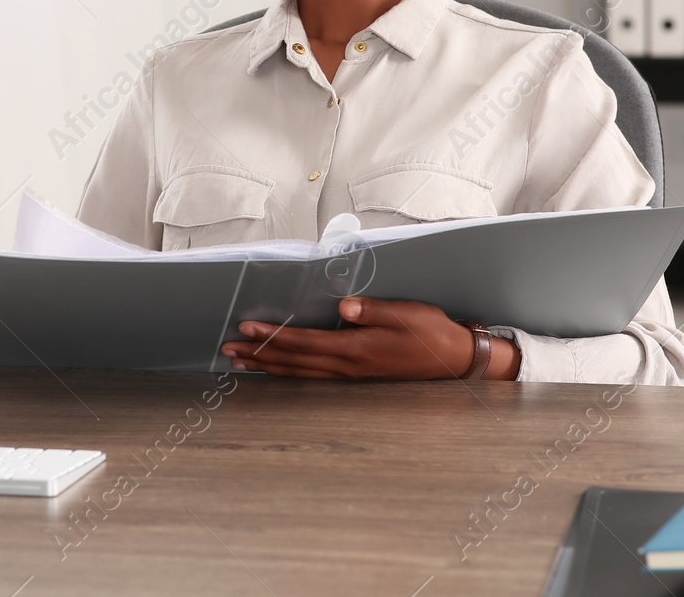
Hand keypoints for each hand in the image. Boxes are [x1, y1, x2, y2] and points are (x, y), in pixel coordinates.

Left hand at [219, 296, 519, 379]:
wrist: (455, 361)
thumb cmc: (431, 333)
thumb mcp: (406, 314)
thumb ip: (373, 310)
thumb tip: (343, 306)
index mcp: (355, 349)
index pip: (303, 341)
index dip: (273, 335)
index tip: (246, 327)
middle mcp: (347, 366)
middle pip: (293, 361)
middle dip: (259, 354)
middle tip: (227, 349)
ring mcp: (350, 376)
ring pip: (299, 373)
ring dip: (268, 367)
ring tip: (240, 364)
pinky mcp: (355, 377)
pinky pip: (312, 378)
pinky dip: (288, 374)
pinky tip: (276, 372)